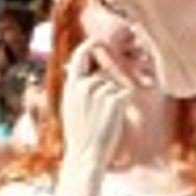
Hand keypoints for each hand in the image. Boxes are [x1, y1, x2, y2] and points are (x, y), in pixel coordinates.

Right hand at [59, 42, 132, 165]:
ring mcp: (99, 93)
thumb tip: (83, 74)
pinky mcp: (114, 101)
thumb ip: (77, 89)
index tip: (98, 41)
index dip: (90, 45)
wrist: (85, 155)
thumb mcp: (71, 107)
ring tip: (103, 119)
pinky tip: (112, 120)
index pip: (80, 56)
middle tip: (103, 110)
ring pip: (115, 86)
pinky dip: (122, 106)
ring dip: (114, 100)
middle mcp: (83, 86)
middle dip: (108, 88)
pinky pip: (124, 95)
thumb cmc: (79, 134)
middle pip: (104, 74)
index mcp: (71, 86)